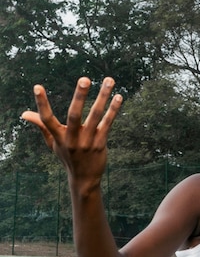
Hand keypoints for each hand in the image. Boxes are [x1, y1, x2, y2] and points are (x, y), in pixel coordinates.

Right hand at [21, 77, 122, 192]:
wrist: (84, 178)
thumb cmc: (67, 156)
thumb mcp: (53, 143)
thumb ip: (42, 126)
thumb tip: (24, 114)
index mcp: (58, 137)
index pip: (46, 119)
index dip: (41, 103)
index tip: (37, 87)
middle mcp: (72, 139)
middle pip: (74, 115)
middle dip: (79, 96)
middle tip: (84, 79)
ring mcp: (87, 141)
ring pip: (95, 116)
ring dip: (103, 97)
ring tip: (109, 80)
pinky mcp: (101, 143)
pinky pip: (107, 123)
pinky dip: (113, 110)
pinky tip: (118, 96)